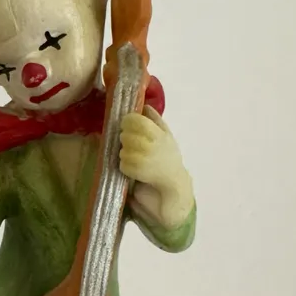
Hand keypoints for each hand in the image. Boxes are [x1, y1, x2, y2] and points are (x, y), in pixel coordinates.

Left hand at [119, 105, 193, 227]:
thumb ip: (156, 121)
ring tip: (137, 161)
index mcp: (159, 134)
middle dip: (126, 140)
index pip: (135, 120)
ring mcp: (144, 159)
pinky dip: (126, 168)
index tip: (129, 127)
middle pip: (125, 134)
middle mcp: (152, 144)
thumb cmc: (168, 162)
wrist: (173, 189)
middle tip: (133, 147)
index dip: (129, 122)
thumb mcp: (166, 138)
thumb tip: (146, 105)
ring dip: (126, 155)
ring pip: (122, 150)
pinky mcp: (137, 172)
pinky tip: (135, 172)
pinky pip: (122, 164)